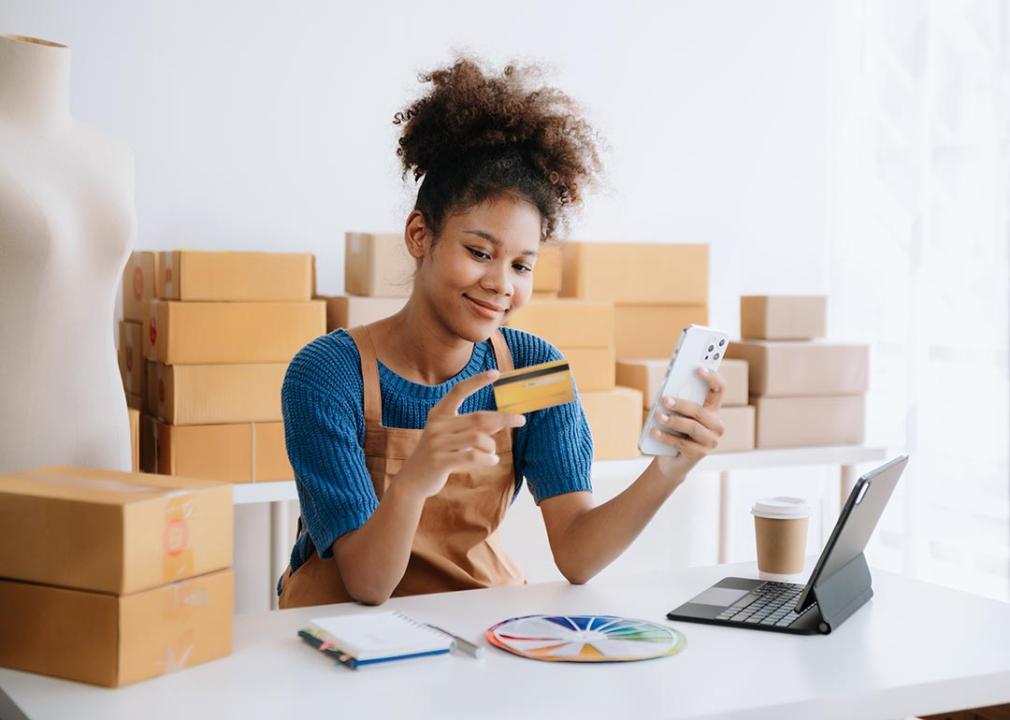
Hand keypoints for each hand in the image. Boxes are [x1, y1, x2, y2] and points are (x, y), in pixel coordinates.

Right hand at [396, 369, 526, 498]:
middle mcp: (437, 425)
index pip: (459, 390)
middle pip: (478, 418)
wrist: (412, 480)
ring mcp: (437, 443)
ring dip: (491, 447)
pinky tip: (492, 461)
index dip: (477, 381)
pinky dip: (488, 459)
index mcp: (438, 414)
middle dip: (503, 418)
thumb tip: (498, 422)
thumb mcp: (453, 438)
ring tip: (492, 454)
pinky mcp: (440, 461)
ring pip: (478, 439)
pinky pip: (473, 457)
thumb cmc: (438, 455)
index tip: (496, 373)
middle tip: (521, 420)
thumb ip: (473, 429)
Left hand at [650, 367, 725, 483]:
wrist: (670, 460)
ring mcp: (711, 441)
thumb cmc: (673, 430)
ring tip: (658, 417)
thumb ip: (676, 401)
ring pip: (692, 427)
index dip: (712, 377)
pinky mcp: (700, 454)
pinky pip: (682, 443)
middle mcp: (716, 424)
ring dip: (672, 421)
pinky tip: (654, 432)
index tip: (699, 368)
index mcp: (712, 409)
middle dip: (681, 404)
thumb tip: (668, 391)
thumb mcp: (675, 413)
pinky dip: (666, 437)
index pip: (719, 389)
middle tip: (665, 400)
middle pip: (700, 410)